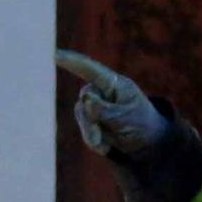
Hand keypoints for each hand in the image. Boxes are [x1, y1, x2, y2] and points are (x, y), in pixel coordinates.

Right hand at [53, 51, 173, 161]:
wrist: (147, 144)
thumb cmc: (142, 124)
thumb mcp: (126, 117)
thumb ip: (105, 109)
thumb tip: (85, 99)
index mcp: (114, 84)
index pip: (90, 69)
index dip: (71, 60)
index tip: (54, 54)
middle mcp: (101, 92)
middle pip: (84, 99)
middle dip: (90, 120)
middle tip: (98, 138)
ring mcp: (94, 107)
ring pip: (82, 116)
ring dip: (91, 133)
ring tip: (106, 145)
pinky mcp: (91, 122)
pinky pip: (84, 131)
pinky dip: (94, 141)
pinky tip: (107, 146)